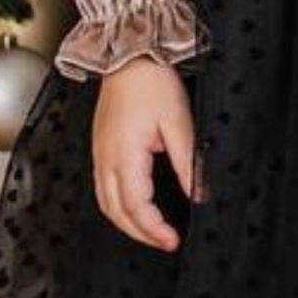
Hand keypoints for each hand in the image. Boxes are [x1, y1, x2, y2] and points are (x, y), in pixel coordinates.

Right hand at [92, 54, 200, 249]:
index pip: (136, 206)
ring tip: (152, 231)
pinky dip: (117, 206)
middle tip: (166, 242)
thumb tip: (199, 195)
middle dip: (140, 233)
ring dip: (126, 222)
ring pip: (105, 203)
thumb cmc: (151, 82)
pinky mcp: (100, 147)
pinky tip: (134, 207)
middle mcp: (105, 159)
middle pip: (115, 212)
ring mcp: (99, 153)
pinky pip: (102, 188)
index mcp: (124, 155)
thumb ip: (188, 164)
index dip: (154, 229)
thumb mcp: (179, 123)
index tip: (173, 240)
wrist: (128, 54)